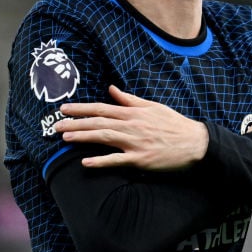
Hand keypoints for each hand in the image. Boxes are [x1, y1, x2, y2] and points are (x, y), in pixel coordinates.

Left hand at [54, 85, 207, 169]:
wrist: (195, 143)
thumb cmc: (174, 124)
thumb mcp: (153, 107)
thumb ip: (130, 99)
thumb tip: (112, 88)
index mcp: (133, 112)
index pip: (102, 108)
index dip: (81, 108)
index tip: (64, 109)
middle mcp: (132, 125)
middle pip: (98, 122)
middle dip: (75, 123)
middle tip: (55, 125)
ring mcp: (135, 142)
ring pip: (104, 137)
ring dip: (83, 137)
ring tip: (65, 139)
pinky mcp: (141, 159)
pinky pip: (117, 160)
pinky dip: (101, 161)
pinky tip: (86, 162)